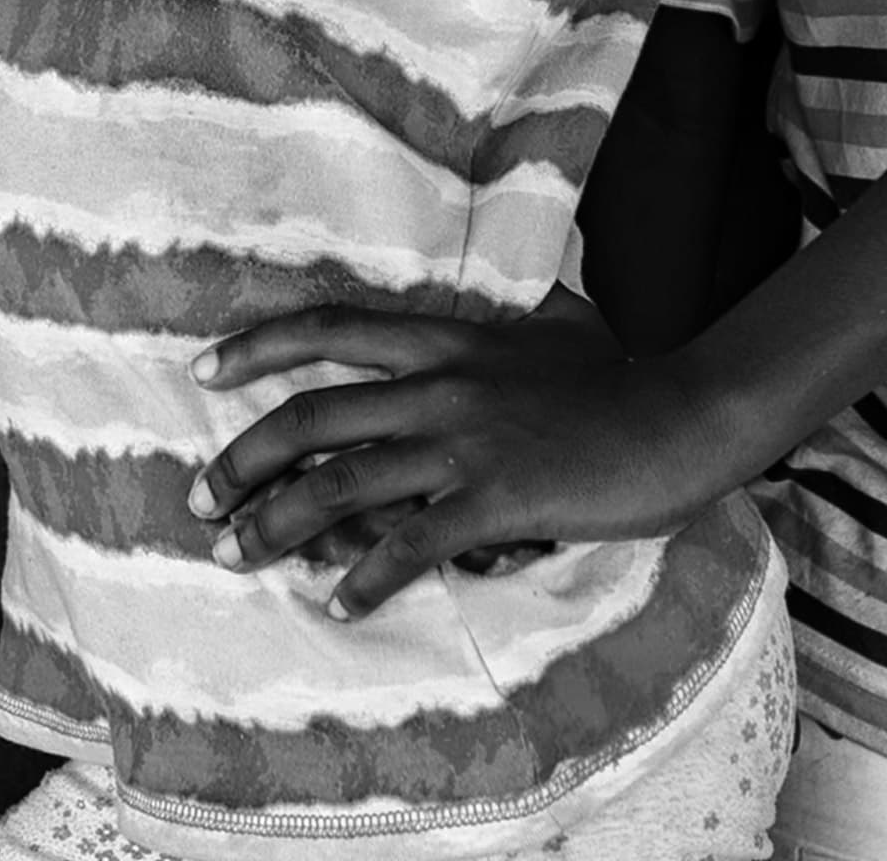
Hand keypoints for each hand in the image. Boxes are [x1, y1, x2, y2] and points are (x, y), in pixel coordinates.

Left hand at [185, 288, 718, 619]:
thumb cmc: (624, 373)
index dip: (259, 346)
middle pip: (312, 418)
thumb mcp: (561, 318)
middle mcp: (443, 384)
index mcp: (449, 337)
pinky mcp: (499, 499)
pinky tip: (341, 605)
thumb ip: (521, 304)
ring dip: (276, 525)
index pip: (331, 329)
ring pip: (342, 485)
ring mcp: (467, 443)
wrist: (686, 416)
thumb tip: (526, 280)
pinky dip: (367, 579)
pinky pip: (412, 544)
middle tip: (201, 501)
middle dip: (242, 462)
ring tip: (236, 556)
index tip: (203, 370)